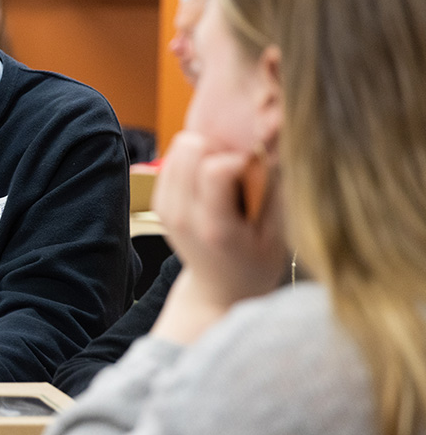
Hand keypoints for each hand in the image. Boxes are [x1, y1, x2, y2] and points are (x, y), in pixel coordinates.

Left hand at [149, 131, 288, 343]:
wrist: (218, 290)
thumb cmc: (255, 264)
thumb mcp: (275, 234)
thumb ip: (272, 190)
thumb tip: (273, 144)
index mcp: (214, 227)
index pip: (215, 168)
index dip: (242, 159)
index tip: (257, 172)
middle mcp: (182, 215)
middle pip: (191, 146)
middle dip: (221, 148)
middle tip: (240, 170)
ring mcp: (166, 207)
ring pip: (180, 146)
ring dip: (207, 152)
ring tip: (228, 177)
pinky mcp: (159, 200)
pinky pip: (174, 157)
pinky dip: (195, 160)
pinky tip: (212, 181)